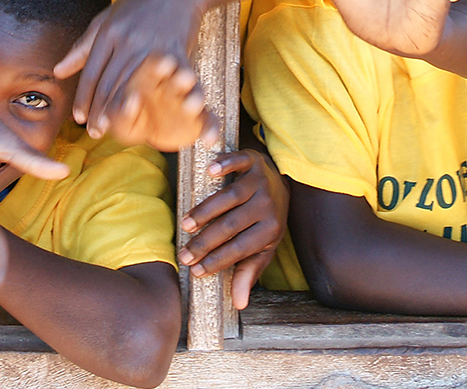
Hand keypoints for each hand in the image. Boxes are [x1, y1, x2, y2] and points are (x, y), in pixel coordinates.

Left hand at [54, 0, 215, 149]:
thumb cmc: (139, 3)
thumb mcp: (106, 19)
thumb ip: (83, 47)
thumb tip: (58, 71)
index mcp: (108, 32)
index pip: (91, 72)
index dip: (83, 97)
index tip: (78, 118)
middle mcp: (126, 39)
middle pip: (108, 81)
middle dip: (98, 109)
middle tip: (93, 131)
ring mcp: (150, 44)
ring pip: (130, 83)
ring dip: (119, 109)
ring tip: (112, 128)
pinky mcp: (174, 48)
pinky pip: (160, 79)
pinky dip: (155, 96)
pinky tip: (149, 111)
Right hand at [178, 149, 288, 309]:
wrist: (282, 183)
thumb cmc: (265, 221)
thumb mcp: (262, 248)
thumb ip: (249, 272)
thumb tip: (240, 304)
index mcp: (271, 230)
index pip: (240, 249)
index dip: (217, 261)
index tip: (194, 271)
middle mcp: (268, 205)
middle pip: (231, 225)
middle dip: (205, 242)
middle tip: (184, 254)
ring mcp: (261, 181)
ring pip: (230, 197)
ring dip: (206, 211)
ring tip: (186, 225)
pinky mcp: (254, 160)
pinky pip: (240, 161)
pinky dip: (226, 165)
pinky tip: (209, 171)